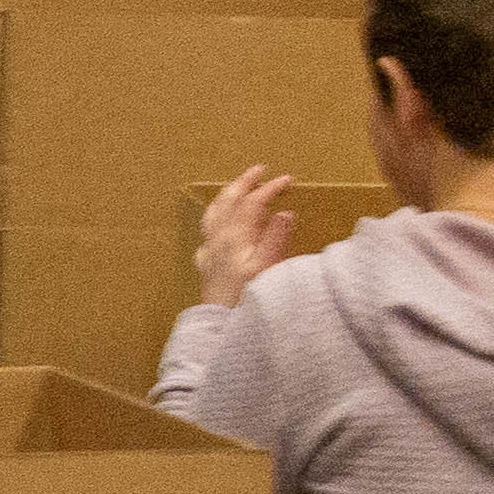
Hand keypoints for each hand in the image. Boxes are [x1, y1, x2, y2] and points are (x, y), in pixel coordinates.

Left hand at [194, 162, 298, 314]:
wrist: (220, 323)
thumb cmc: (247, 297)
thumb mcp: (267, 266)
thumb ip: (275, 238)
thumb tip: (285, 212)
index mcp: (234, 236)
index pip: (251, 202)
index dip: (269, 188)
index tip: (287, 179)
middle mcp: (217, 238)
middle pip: (227, 202)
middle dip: (244, 182)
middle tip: (259, 169)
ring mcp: (209, 250)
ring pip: (213, 213)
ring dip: (227, 196)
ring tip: (238, 186)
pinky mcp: (206, 263)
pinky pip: (207, 231)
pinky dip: (217, 217)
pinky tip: (221, 223)